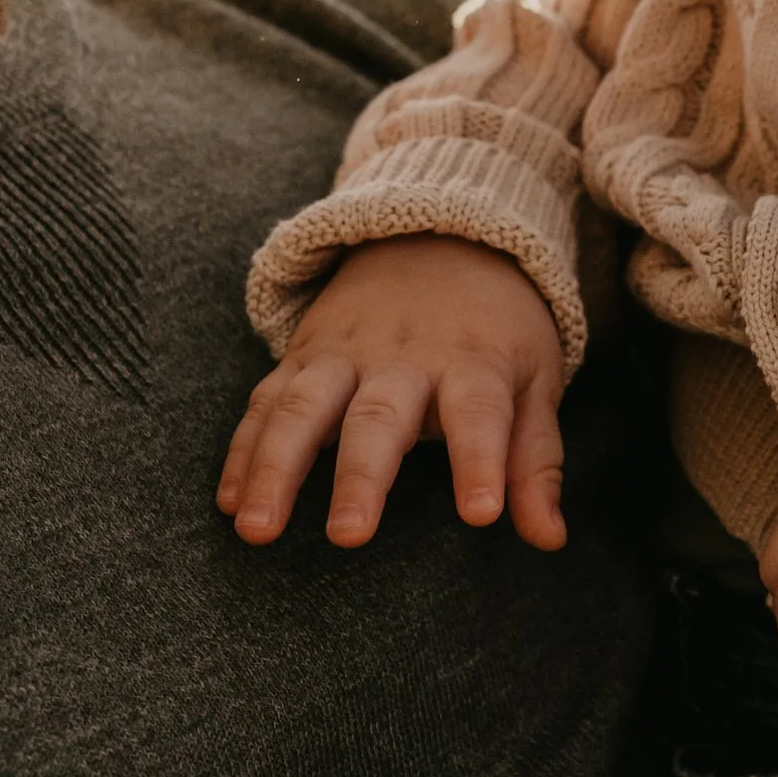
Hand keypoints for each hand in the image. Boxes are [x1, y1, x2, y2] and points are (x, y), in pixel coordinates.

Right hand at [217, 238, 567, 550]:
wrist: (442, 237)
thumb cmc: (497, 331)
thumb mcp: (534, 382)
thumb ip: (535, 462)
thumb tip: (548, 539)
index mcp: (473, 363)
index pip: (480, 415)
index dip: (482, 462)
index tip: (480, 514)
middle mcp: (403, 357)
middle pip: (378, 416)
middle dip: (360, 476)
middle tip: (349, 537)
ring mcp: (343, 354)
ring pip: (302, 408)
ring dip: (275, 469)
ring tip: (257, 530)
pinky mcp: (303, 356)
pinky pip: (265, 403)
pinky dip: (243, 452)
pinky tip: (228, 502)